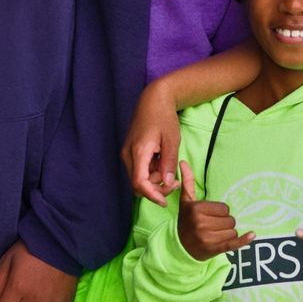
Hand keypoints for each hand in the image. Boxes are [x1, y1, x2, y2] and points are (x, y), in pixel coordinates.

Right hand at [124, 83, 183, 205]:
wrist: (153, 100)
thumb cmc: (163, 117)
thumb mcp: (171, 140)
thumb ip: (169, 162)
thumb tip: (168, 184)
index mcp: (138, 152)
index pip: (139, 183)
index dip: (152, 196)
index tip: (165, 201)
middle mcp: (128, 155)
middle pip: (138, 184)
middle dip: (156, 188)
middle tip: (175, 182)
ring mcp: (127, 154)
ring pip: (138, 178)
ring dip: (154, 180)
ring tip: (169, 166)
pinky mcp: (130, 152)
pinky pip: (139, 170)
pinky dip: (151, 172)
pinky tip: (162, 162)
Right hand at [177, 161, 254, 260]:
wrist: (180, 247)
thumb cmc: (186, 221)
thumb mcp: (186, 202)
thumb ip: (188, 182)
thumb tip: (183, 161)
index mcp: (196, 210)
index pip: (225, 208)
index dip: (221, 212)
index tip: (211, 216)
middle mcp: (201, 224)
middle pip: (230, 220)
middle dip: (225, 223)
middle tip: (213, 227)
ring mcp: (207, 238)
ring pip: (233, 231)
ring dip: (228, 233)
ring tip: (215, 235)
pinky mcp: (213, 250)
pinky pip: (233, 243)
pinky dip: (243, 240)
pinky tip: (252, 235)